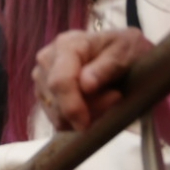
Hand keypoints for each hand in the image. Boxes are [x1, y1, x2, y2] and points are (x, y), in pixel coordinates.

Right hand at [34, 28, 151, 131]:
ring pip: (56, 113)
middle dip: (85, 110)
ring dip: (84, 115)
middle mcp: (46, 60)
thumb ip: (108, 65)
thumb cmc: (125, 47)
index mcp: (66, 45)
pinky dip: (77, 119)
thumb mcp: (127, 49)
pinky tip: (95, 106)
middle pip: (57, 100)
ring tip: (108, 99)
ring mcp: (42, 78)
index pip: (60, 81)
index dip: (72, 106)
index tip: (87, 123)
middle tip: (115, 98)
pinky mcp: (44, 94)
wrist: (119, 50)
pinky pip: (56, 118)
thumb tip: (86, 85)